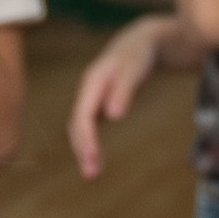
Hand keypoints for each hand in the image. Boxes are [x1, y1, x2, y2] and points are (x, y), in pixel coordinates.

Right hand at [68, 14, 171, 177]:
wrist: (141, 41)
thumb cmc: (140, 54)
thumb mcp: (135, 68)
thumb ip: (124, 90)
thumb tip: (113, 116)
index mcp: (92, 81)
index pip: (83, 115)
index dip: (86, 139)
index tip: (92, 160)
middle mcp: (87, 91)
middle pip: (77, 124)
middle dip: (82, 150)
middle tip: (91, 176)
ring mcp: (90, 97)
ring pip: (80, 127)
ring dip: (84, 150)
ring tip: (92, 173)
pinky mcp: (96, 103)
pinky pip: (87, 127)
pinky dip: (89, 144)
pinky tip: (96, 160)